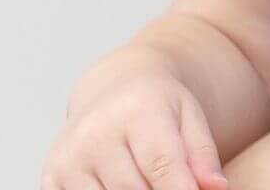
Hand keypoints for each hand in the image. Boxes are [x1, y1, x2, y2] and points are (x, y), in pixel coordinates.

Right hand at [43, 58, 227, 189]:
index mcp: (136, 111)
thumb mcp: (189, 116)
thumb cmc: (160, 106)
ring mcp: (68, 159)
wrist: (113, 89)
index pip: (162, 165)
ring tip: (152, 185)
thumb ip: (203, 154)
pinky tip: (124, 188)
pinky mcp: (51, 179)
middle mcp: (95, 134)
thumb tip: (218, 188)